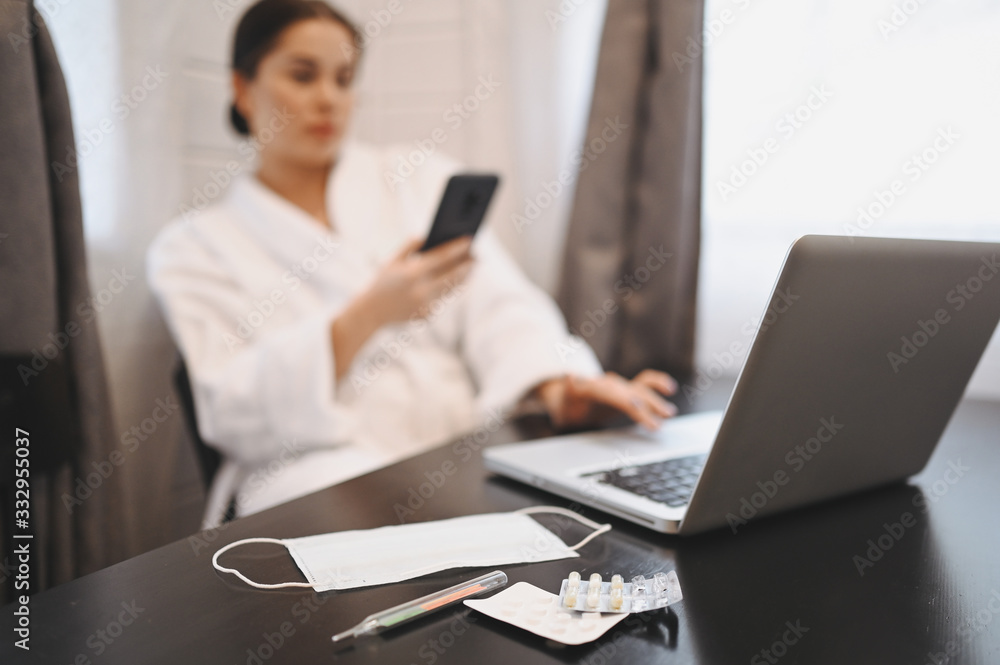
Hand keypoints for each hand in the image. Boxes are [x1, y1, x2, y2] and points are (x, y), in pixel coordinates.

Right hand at [331, 236, 473, 378]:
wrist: (372, 313)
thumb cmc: (383, 283)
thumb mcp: (393, 261)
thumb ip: (410, 247)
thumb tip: (428, 235)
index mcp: (412, 273)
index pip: (442, 257)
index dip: (457, 248)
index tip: (469, 240)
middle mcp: (421, 290)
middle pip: (453, 274)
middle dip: (466, 264)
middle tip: (476, 256)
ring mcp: (426, 304)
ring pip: (451, 288)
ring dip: (462, 277)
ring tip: (470, 267)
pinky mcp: (428, 315)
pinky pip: (442, 299)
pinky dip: (447, 290)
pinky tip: (455, 282)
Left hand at [534, 370, 677, 430]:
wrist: (569, 397)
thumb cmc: (568, 403)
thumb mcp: (565, 400)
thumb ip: (570, 388)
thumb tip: (570, 375)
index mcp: (595, 387)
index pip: (613, 395)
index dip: (626, 402)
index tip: (637, 408)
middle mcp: (610, 383)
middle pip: (630, 395)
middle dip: (644, 409)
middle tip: (656, 425)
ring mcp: (620, 385)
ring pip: (641, 390)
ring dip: (655, 401)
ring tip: (668, 413)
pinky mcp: (627, 390)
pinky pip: (645, 383)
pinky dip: (657, 383)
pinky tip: (670, 389)